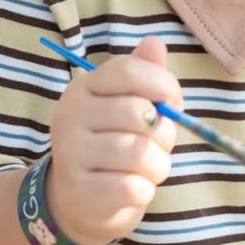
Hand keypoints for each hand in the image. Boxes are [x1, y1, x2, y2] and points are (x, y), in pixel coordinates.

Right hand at [46, 35, 180, 244]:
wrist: (80, 201)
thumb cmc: (113, 144)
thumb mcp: (127, 105)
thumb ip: (143, 75)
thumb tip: (156, 43)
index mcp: (83, 88)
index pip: (128, 71)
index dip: (162, 84)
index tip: (174, 102)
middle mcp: (70, 116)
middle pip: (140, 113)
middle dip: (164, 133)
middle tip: (158, 145)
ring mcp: (70, 154)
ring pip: (140, 153)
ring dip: (158, 165)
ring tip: (148, 169)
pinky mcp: (79, 191)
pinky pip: (133, 187)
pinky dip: (145, 191)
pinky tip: (133, 189)